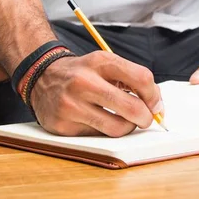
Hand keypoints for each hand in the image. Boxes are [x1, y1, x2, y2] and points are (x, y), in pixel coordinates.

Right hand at [30, 51, 163, 136]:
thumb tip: (157, 106)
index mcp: (100, 61)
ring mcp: (71, 105)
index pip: (141, 78)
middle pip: (132, 107)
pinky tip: (98, 121)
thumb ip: (132, 79)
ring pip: (117, 128)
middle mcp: (84, 82)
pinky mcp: (63, 126)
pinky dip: (103, 132)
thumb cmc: (83, 73)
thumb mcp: (105, 64)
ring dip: (127, 127)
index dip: (154, 96)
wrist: (41, 77)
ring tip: (123, 120)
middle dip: (146, 117)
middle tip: (145, 119)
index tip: (155, 104)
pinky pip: (97, 137)